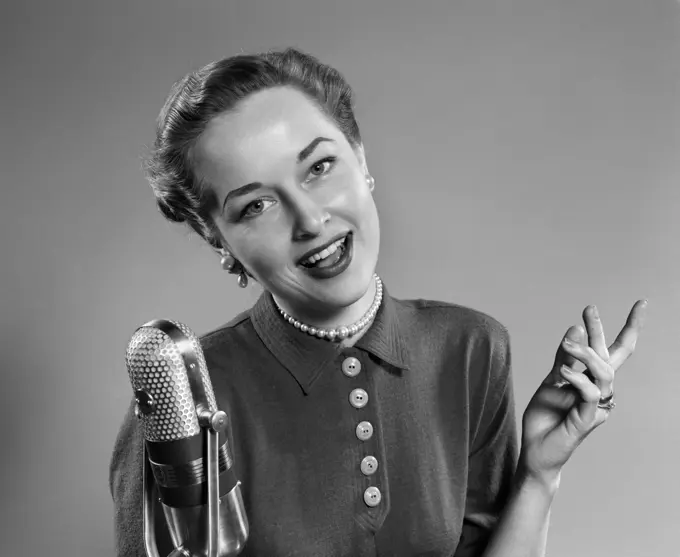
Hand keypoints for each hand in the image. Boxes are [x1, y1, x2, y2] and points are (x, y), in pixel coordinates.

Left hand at [518, 300, 647, 484]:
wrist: (536, 450)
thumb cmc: (545, 417)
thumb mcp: (551, 380)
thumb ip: (564, 358)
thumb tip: (575, 327)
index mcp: (590, 380)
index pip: (609, 351)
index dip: (621, 328)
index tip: (633, 304)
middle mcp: (598, 391)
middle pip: (611, 356)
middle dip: (602, 330)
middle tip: (589, 308)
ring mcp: (595, 405)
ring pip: (604, 373)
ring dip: (586, 353)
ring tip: (567, 343)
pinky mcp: (587, 419)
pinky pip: (591, 394)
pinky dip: (578, 379)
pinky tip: (562, 372)